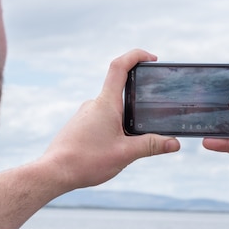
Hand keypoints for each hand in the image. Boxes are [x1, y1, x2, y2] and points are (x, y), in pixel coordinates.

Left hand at [40, 49, 179, 190]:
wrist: (54, 172)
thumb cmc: (86, 161)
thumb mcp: (125, 154)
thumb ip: (151, 146)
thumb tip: (174, 143)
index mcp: (106, 103)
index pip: (120, 67)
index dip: (136, 56)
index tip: (152, 59)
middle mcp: (94, 104)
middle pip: (120, 90)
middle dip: (138, 100)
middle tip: (152, 114)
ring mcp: (85, 114)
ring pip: (112, 108)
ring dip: (126, 118)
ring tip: (132, 141)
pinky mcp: (80, 125)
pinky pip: (102, 119)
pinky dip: (114, 127)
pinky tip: (115, 148)